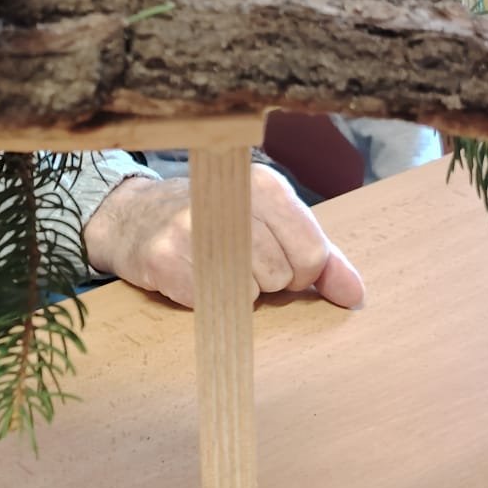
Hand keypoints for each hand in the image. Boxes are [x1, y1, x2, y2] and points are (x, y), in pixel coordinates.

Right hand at [82, 170, 363, 309]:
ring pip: (249, 292)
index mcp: (265, 184)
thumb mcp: (269, 224)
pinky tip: (189, 275)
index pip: (311, 254)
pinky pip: (211, 302)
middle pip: (281, 276)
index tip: (276, 263)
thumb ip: (319, 257)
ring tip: (212, 266)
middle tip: (235, 262)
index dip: (299, 273)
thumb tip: (356, 297)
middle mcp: (231, 199)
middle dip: (264, 282)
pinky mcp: (164, 258)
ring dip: (235, 292)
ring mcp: (193, 228)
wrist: (132, 217)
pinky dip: (205, 300)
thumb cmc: (211, 222)